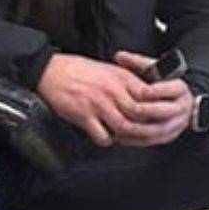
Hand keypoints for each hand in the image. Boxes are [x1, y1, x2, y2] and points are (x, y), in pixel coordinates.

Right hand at [37, 53, 188, 146]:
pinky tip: (105, 137)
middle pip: (139, 114)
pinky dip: (106, 140)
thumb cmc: (76, 69)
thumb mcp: (109, 69)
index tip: (158, 116)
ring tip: (126, 138)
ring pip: (124, 126)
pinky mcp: (84, 115)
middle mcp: (113, 91)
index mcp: (121, 78)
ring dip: (128, 136)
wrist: (50, 70)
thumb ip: (126, 82)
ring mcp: (98, 104)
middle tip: (147, 133)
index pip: (149, 96)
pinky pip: (102, 135)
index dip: (156, 108)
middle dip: (146, 126)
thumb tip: (142, 95)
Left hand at [112, 51, 195, 145]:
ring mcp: (178, 124)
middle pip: (162, 112)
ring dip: (136, 130)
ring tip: (119, 125)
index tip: (133, 91)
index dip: (150, 91)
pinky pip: (152, 141)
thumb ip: (137, 62)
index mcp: (180, 89)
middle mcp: (182, 107)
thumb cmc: (162, 83)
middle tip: (123, 110)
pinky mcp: (170, 135)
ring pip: (157, 130)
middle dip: (142, 112)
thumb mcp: (154, 70)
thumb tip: (119, 56)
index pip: (167, 90)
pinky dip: (136, 140)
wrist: (179, 100)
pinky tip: (121, 136)